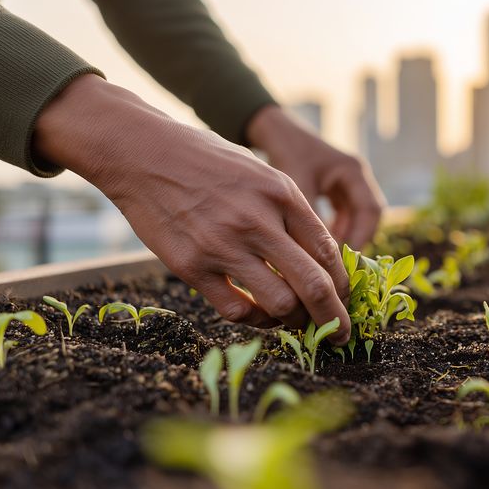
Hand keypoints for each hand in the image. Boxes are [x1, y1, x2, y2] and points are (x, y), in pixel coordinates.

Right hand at [33, 75, 350, 343]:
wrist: (142, 153)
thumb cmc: (208, 162)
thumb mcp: (261, 174)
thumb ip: (291, 213)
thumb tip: (321, 260)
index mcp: (282, 193)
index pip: (329, 251)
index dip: (344, 284)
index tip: (345, 299)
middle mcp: (258, 221)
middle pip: (314, 285)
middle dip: (334, 318)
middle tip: (341, 334)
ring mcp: (223, 246)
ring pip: (280, 305)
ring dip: (295, 322)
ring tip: (296, 323)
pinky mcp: (192, 266)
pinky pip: (237, 310)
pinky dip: (256, 320)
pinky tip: (259, 314)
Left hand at [246, 106, 384, 248]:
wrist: (275, 132)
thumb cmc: (287, 153)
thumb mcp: (298, 184)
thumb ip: (310, 215)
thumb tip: (314, 254)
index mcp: (354, 170)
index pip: (371, 209)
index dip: (362, 236)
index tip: (345, 258)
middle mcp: (357, 177)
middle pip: (369, 217)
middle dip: (356, 240)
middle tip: (339, 263)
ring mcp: (349, 184)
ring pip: (357, 218)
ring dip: (346, 237)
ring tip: (328, 258)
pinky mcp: (337, 190)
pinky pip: (344, 216)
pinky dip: (335, 230)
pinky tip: (319, 245)